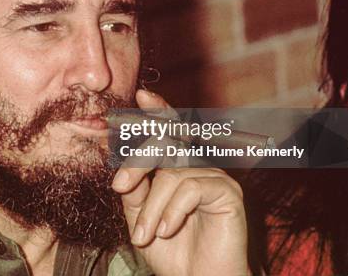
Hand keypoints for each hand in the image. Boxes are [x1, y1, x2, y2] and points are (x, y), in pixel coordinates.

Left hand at [112, 90, 248, 275]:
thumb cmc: (171, 250)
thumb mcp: (140, 216)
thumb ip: (133, 187)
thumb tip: (118, 158)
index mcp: (178, 167)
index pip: (169, 132)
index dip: (158, 111)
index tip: (141, 96)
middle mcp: (198, 165)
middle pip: (167, 143)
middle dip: (138, 162)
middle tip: (118, 186)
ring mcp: (215, 177)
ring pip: (172, 173)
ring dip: (151, 207)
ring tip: (145, 235)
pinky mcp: (229, 192)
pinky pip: (191, 187)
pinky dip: (172, 210)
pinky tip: (167, 230)